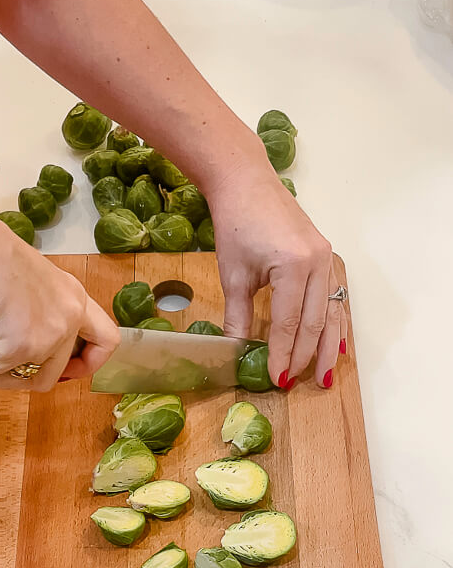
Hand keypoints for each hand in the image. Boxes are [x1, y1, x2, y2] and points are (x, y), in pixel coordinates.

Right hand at [0, 214, 119, 390]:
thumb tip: (7, 338)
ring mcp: (47, 337)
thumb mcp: (24, 282)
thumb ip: (31, 310)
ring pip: (26, 379)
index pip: (105, 339)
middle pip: (57, 370)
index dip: (89, 361)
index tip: (71, 370)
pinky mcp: (20, 350)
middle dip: (24, 375)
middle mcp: (67, 318)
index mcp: (71, 297)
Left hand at [209, 141, 345, 388]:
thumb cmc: (237, 224)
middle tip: (294, 383)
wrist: (247, 184)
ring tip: (323, 376)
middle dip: (304, 356)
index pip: (288, 323)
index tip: (277, 379)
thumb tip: (238, 351)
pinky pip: (334, 297)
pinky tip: (333, 345)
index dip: (282, 354)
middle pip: (314, 322)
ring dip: (326, 347)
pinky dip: (333, 324)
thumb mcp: (233, 276)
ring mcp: (326, 259)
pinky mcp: (326, 257)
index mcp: (294, 266)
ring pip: (331, 313)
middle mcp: (318, 263)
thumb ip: (238, 317)